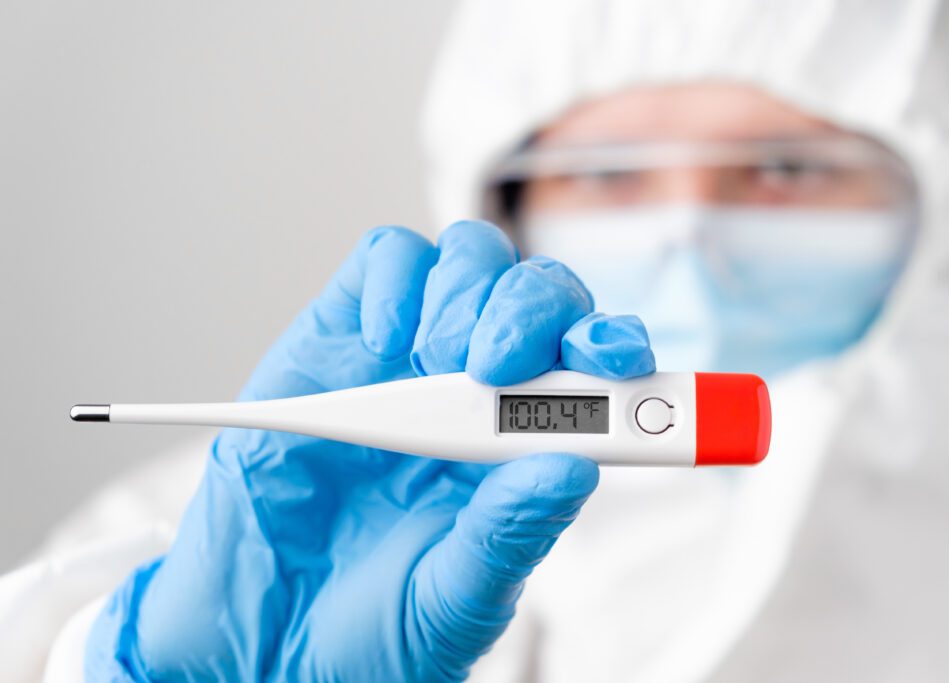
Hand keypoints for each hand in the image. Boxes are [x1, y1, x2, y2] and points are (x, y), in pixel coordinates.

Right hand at [86, 221, 654, 681]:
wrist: (263, 636)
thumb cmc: (367, 627)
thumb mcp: (453, 599)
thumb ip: (509, 534)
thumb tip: (572, 469)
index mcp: (522, 450)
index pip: (593, 368)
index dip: (613, 346)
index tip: (614, 361)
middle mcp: (475, 393)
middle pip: (539, 295)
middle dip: (536, 312)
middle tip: (502, 364)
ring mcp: (406, 360)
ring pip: (470, 258)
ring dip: (470, 292)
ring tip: (438, 358)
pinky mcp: (336, 339)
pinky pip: (384, 262)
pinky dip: (396, 280)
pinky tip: (385, 338)